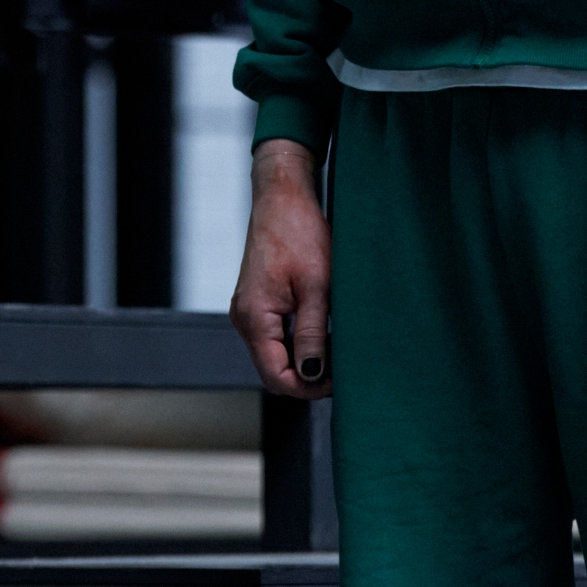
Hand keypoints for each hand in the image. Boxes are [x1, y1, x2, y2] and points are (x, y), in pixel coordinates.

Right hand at [231, 141, 332, 398]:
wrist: (282, 197)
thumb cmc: (299, 233)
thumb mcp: (317, 287)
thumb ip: (312, 334)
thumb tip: (311, 374)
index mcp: (254, 318)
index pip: (276, 377)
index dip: (309, 388)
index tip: (339, 381)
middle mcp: (244, 318)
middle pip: (273, 370)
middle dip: (307, 376)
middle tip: (343, 366)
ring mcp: (248, 310)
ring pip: (274, 354)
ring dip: (304, 358)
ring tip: (336, 345)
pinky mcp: (256, 301)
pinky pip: (274, 336)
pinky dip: (297, 342)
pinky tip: (321, 329)